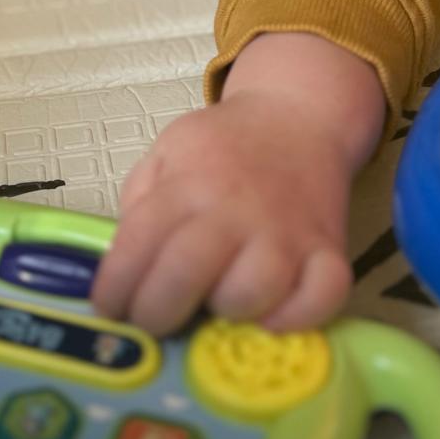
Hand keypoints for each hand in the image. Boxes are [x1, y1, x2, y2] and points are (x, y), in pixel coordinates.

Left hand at [91, 90, 356, 336]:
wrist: (297, 117)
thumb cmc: (224, 146)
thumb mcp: (166, 153)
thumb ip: (140, 206)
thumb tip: (126, 270)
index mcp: (188, 184)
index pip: (138, 246)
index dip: (115, 289)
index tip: (109, 308)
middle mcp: (236, 209)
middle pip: (184, 278)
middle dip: (155, 314)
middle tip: (152, 320)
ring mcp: (287, 232)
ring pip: (250, 297)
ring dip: (225, 313)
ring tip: (217, 300)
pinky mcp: (330, 249)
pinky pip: (321, 301)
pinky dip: (295, 318)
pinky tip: (272, 311)